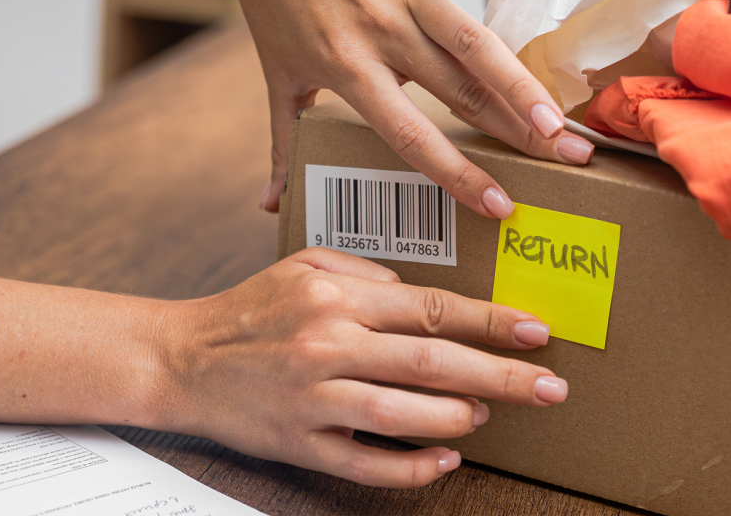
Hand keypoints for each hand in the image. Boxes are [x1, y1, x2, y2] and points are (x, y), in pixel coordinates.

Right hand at [154, 248, 566, 486]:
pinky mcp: (297, 443)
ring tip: (490, 415)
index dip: (489, 321)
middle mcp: (325, 345)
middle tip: (549, 386)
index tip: (535, 331)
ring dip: (457, 417)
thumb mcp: (303, 264)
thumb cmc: (249, 310)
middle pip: (430, 361)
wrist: (180, 360)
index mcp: (333, 297)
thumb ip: (367, 270)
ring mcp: (311, 399)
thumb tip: (422, 295)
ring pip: (402, 414)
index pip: (428, 308)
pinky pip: (365, 463)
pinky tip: (446, 460)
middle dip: (499, 375)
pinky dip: (411, 466)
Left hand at [209, 0, 595, 218]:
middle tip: (563, 161)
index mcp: (349, 70)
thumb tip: (272, 205)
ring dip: (517, 77)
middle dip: (515, 132)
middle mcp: (381, 34)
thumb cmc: (274, 5)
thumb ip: (283, 142)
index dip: (456, 173)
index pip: (410, 135)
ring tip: (557, 116)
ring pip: (469, 38)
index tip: (498, 204)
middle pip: (459, 91)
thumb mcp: (278, 76)